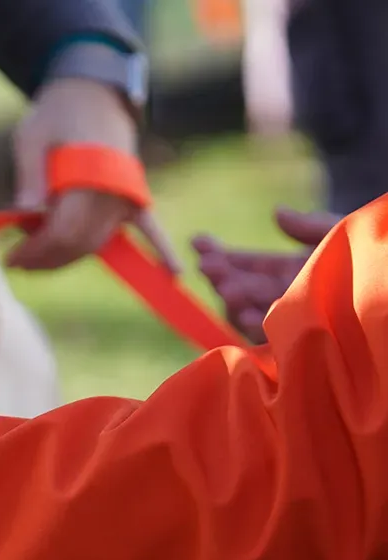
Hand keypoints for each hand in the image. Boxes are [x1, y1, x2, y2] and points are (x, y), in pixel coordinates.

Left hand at [7, 77, 179, 272]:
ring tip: (36, 261)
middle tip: (17, 262)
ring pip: (99, 242)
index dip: (37, 251)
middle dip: (46, 259)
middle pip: (81, 242)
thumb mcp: (32, 138)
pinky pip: (151, 226)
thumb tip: (23, 212)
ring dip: (69, 257)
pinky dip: (162, 248)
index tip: (12, 258)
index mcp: (90, 173)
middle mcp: (114, 189)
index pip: (64, 230)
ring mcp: (128, 193)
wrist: (91, 94)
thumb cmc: (55, 116)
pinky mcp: (134, 194)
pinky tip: (173, 272)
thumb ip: (30, 176)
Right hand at [194, 206, 340, 343]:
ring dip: (233, 300)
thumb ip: (309, 226)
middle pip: (242, 287)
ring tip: (226, 288)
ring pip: (250, 311)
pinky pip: (270, 336)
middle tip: (206, 265)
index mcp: (293, 270)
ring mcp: (291, 317)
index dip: (220, 254)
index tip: (197, 242)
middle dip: (221, 275)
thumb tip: (276, 212)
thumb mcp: (341, 234)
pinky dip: (256, 327)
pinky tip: (245, 315)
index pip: (248, 263)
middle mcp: (286, 294)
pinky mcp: (300, 338)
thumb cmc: (373, 258)